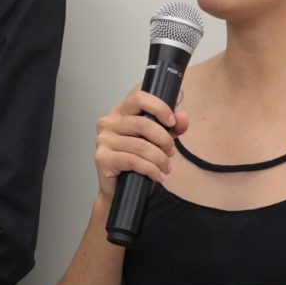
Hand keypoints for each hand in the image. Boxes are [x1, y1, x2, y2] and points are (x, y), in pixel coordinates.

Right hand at [94, 85, 189, 201]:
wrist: (120, 187)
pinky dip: (151, 169)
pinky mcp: (102, 158)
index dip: (159, 107)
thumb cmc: (137, 158)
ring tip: (166, 167)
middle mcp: (108, 122)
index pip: (139, 97)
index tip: (172, 121)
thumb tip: (182, 117)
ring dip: (160, 158)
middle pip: (143, 123)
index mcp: (120, 111)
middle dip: (164, 139)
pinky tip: (158, 175)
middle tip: (171, 151)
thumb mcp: (159, 139)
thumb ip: (173, 126)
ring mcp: (103, 140)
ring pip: (141, 145)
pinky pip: (133, 161)